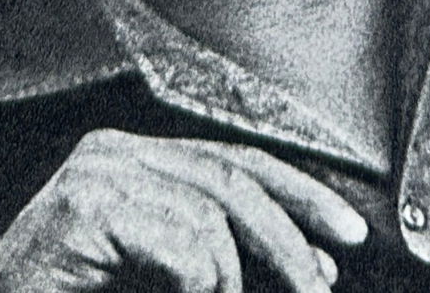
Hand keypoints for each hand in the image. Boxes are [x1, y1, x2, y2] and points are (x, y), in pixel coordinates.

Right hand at [0, 132, 369, 292]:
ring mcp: (94, 173)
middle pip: (232, 176)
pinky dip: (204, 287)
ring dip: (236, 281)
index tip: (349, 238)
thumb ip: (222, 262)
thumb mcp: (163, 278)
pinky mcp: (81, 208)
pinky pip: (182, 246)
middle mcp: (113, 150)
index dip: (299, 195)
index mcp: (134, 159)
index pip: (234, 158)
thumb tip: (314, 263)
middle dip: (290, 235)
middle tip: (320, 287)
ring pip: (213, 214)